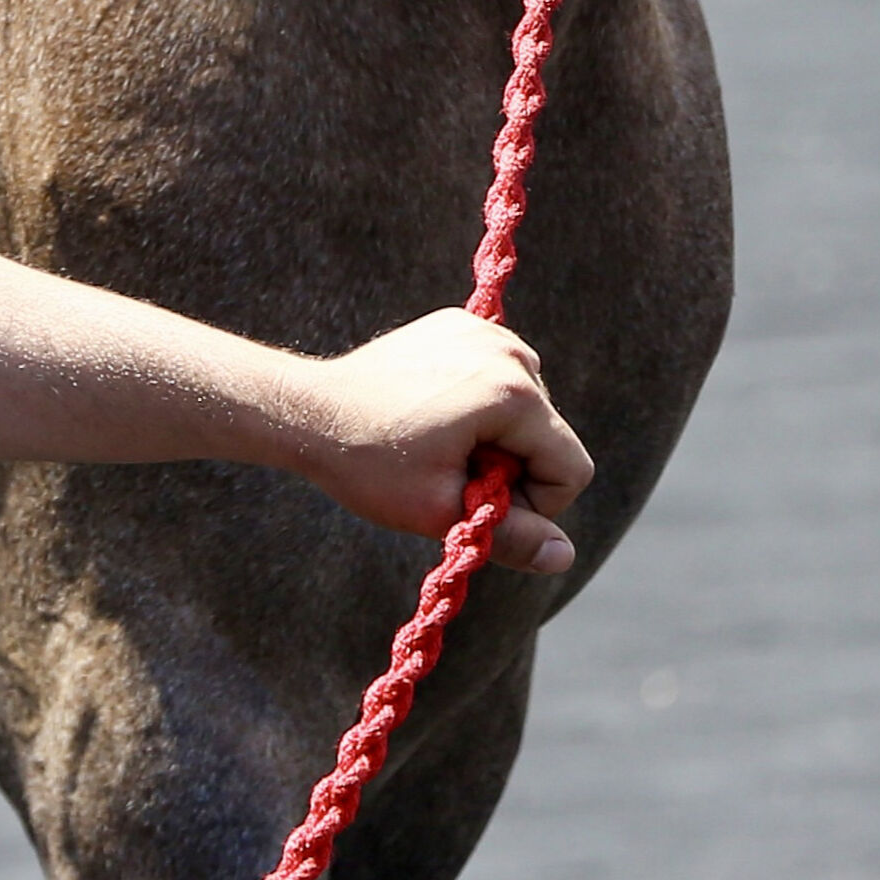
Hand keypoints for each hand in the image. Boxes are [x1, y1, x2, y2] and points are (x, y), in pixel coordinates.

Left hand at [278, 311, 593, 573]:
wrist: (309, 410)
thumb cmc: (370, 464)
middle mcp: (511, 351)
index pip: (571, 468)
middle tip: (446, 474)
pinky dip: (477, 403)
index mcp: (514, 394)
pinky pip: (499, 376)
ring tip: (437, 444)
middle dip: (510, 468)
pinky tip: (431, 414)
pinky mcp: (462, 323)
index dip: (532, 505)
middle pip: (549, 436)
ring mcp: (486, 331)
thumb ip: (511, 537)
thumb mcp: (442, 512)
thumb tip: (564, 556)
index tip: (477, 504)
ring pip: (527, 408)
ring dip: (495, 436)